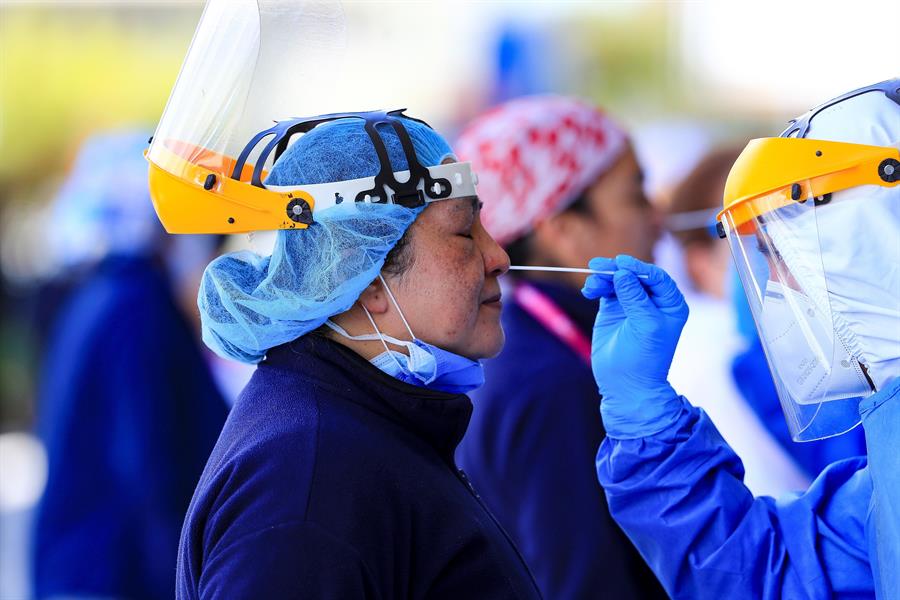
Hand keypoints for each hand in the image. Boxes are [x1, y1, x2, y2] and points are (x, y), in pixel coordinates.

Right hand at [581, 255, 688, 437]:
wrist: (626, 384)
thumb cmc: (643, 359)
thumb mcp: (645, 325)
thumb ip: (634, 297)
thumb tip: (622, 272)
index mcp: (670, 304)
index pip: (656, 277)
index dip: (638, 268)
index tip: (621, 264)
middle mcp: (652, 301)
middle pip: (634, 275)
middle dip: (617, 270)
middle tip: (598, 266)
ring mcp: (631, 304)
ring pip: (617, 280)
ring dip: (603, 278)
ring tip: (591, 285)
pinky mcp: (613, 309)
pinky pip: (605, 290)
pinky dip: (596, 287)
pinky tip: (589, 291)